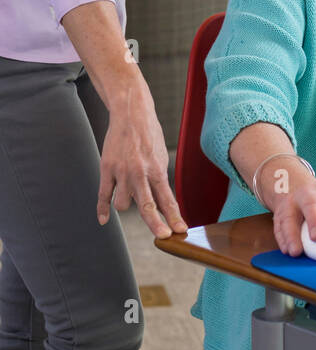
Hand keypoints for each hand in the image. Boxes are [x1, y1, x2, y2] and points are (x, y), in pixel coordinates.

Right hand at [96, 78, 186, 238]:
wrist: (131, 112)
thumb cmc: (149, 135)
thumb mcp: (160, 156)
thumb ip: (159, 180)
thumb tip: (162, 204)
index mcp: (157, 169)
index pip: (167, 199)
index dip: (174, 217)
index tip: (179, 231)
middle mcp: (140, 173)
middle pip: (147, 206)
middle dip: (156, 224)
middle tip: (164, 236)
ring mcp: (121, 172)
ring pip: (123, 205)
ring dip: (127, 206)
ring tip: (130, 194)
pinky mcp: (106, 168)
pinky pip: (103, 195)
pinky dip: (102, 209)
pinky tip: (104, 220)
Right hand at [267, 166, 315, 256]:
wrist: (295, 186)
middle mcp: (309, 193)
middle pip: (311, 204)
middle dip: (314, 221)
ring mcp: (291, 202)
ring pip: (289, 217)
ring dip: (292, 235)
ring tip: (296, 251)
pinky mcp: (279, 213)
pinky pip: (278, 227)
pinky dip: (283, 239)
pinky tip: (287, 250)